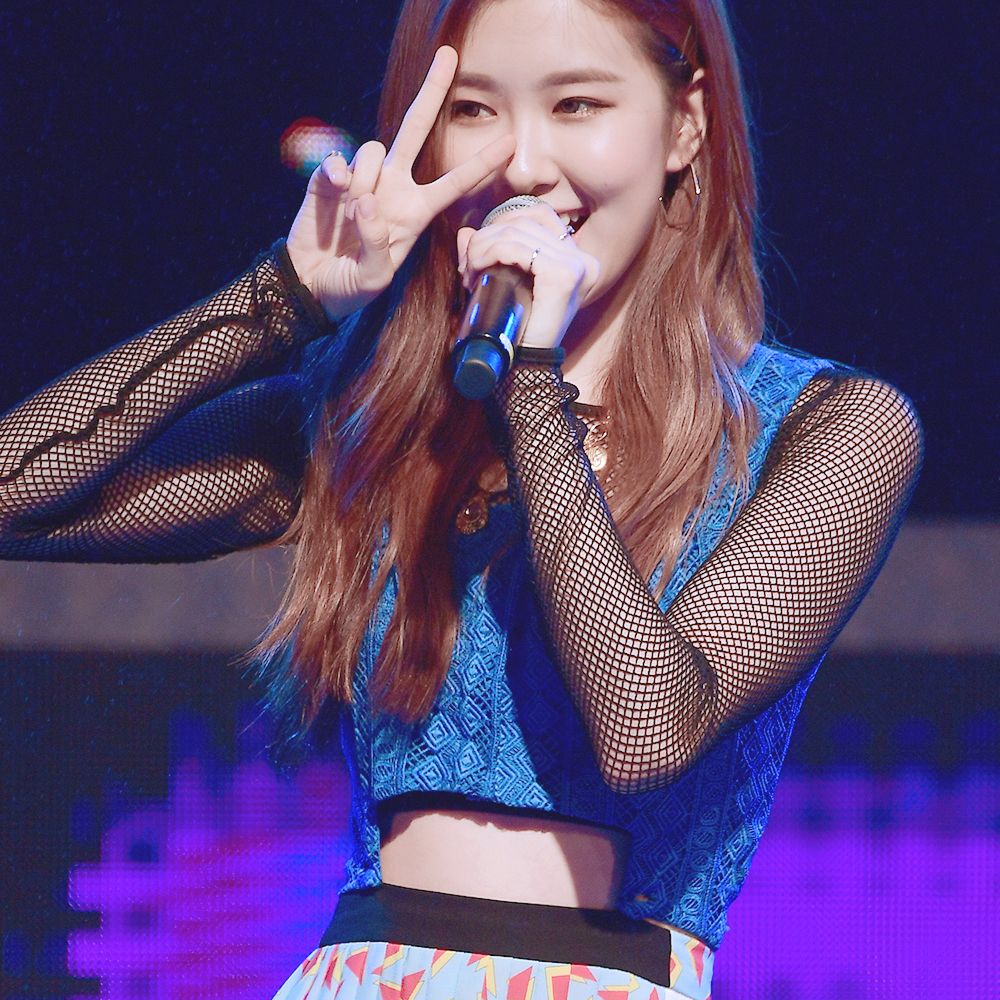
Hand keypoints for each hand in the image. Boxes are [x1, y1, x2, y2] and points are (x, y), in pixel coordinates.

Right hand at [286, 46, 514, 321]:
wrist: (310, 285)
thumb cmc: (351, 286)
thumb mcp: (373, 279)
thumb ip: (377, 247)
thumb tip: (366, 203)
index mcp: (416, 212)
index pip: (455, 183)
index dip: (481, 163)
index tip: (510, 143)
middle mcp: (393, 187)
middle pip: (416, 130)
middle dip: (432, 93)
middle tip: (449, 56)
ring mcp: (362, 179)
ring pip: (374, 150)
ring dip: (366, 181)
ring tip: (351, 218)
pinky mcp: (330, 178)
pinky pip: (339, 161)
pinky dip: (337, 174)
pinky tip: (334, 192)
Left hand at [456, 203, 600, 349]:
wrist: (524, 368)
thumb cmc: (514, 330)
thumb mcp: (501, 284)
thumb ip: (486, 256)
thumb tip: (466, 232)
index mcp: (576, 259)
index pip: (538, 215)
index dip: (502, 223)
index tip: (479, 253)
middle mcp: (583, 260)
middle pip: (525, 221)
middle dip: (487, 238)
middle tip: (468, 268)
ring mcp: (577, 267)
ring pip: (517, 232)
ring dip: (483, 247)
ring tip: (470, 273)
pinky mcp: (563, 277)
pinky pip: (518, 248)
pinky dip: (490, 253)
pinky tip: (477, 270)